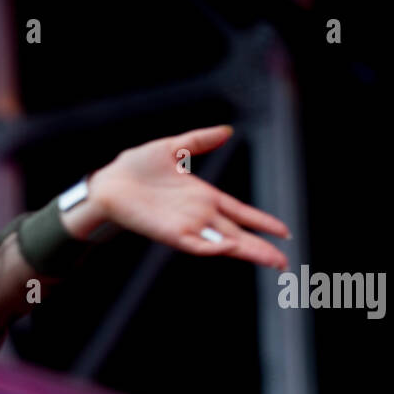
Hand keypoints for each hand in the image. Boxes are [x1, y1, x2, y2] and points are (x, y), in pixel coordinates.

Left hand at [86, 125, 290, 269]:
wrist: (109, 182)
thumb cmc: (136, 167)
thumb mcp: (174, 147)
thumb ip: (201, 140)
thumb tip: (227, 131)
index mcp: (204, 197)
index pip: (240, 212)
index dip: (261, 222)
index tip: (284, 232)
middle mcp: (200, 215)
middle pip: (238, 233)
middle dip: (262, 247)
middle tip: (285, 262)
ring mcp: (187, 226)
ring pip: (224, 243)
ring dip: (246, 251)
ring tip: (271, 260)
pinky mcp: (171, 233)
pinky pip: (196, 244)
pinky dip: (213, 248)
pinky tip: (230, 248)